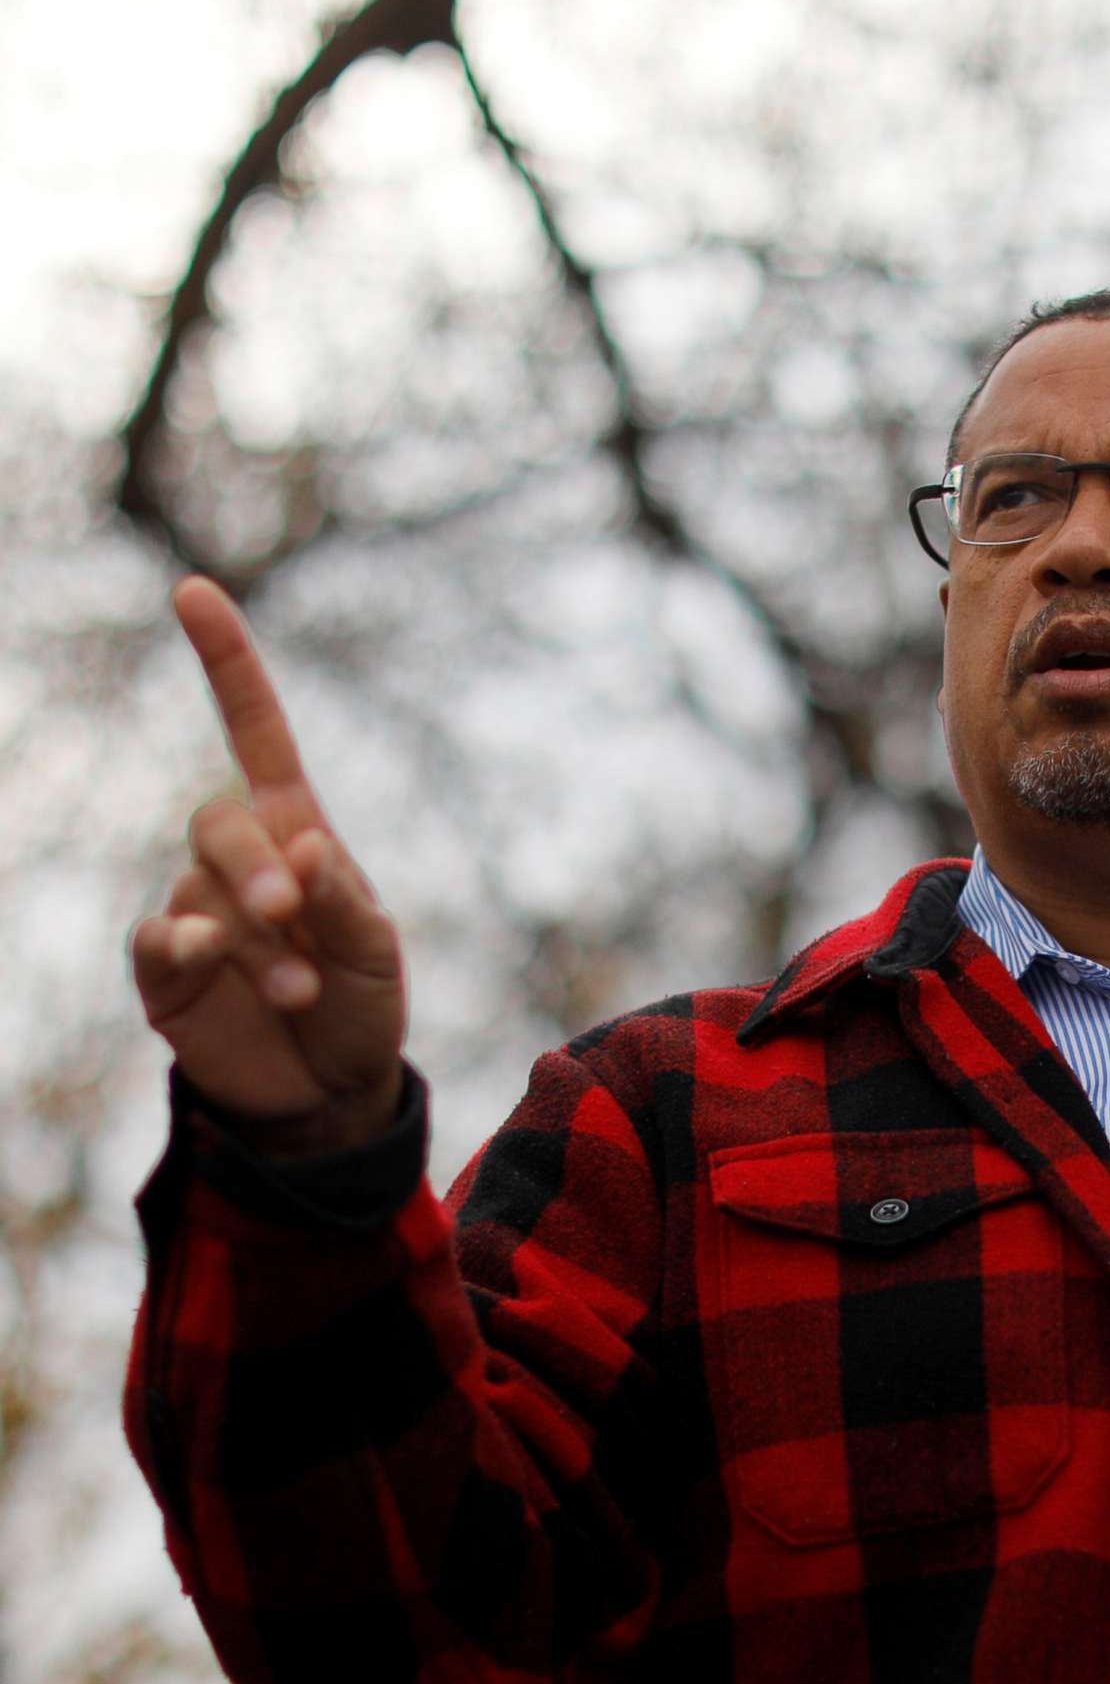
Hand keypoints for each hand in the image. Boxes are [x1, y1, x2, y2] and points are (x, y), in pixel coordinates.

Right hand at [130, 578, 406, 1154]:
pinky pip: (158, 939)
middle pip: (218, 820)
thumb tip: (303, 846)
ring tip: (301, 992)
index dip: (227, 663)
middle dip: (255, 867)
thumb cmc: (361, 1005)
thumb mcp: (376, 951)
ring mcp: (195, 910)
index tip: (195, 591)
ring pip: (200, 892)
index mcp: (296, 832)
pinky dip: (187, 950)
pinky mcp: (165, 970)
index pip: (255, 732)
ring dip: (254, 942)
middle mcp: (237, 861)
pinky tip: (211, 968)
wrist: (331, 1091)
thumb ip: (342, 897)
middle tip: (292, 915)